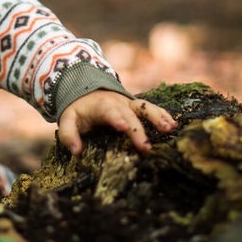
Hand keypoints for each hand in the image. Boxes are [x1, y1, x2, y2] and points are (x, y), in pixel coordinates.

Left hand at [58, 90, 176, 154]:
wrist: (85, 90)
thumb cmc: (78, 109)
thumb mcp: (68, 119)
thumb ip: (68, 134)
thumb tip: (76, 151)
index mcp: (100, 106)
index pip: (108, 112)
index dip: (116, 119)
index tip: (123, 127)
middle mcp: (117, 103)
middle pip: (129, 115)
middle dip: (138, 130)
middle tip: (145, 147)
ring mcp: (129, 104)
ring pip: (145, 108)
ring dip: (157, 117)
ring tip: (169, 129)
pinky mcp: (136, 107)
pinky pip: (151, 108)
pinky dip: (162, 114)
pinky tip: (173, 124)